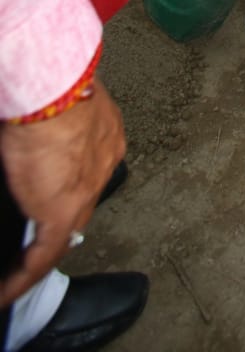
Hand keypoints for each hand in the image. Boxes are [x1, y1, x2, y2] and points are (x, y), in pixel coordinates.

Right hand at [0, 79, 124, 305]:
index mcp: (103, 134)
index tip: (50, 189)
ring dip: (39, 251)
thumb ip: (50, 123)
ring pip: (64, 233)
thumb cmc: (49, 83)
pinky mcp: (63, 212)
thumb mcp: (55, 104)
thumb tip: (30, 134)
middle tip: (31, 243)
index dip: (67, 183)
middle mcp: (103, 163)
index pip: (85, 168)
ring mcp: (87, 190)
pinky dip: (22, 276)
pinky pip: (43, 256)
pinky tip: (6, 291)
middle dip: (56, 220)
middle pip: (79, 202)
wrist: (52, 88)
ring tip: (16, 274)